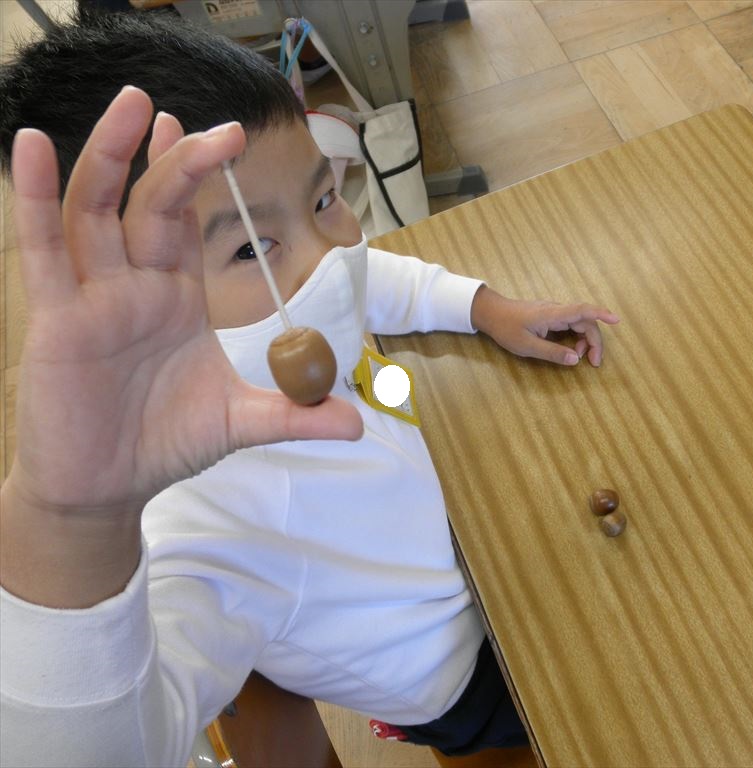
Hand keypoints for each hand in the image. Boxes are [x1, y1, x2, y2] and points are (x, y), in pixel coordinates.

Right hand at [1, 87, 362, 605]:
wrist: (109, 487)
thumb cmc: (166, 444)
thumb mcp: (241, 421)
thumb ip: (296, 414)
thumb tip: (359, 424)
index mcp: (176, 296)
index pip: (185, 219)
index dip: (198, 174)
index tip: (224, 134)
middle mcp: (134, 284)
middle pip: (149, 202)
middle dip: (173, 158)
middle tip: (193, 115)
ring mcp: (92, 296)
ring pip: (96, 209)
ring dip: (110, 155)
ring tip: (131, 105)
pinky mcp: (56, 318)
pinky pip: (42, 249)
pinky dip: (36, 197)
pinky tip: (32, 147)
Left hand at [470, 286, 619, 366]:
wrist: (491, 313)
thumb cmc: (506, 328)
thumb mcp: (527, 346)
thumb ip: (552, 353)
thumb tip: (575, 359)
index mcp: (552, 314)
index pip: (582, 310)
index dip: (601, 314)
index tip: (616, 320)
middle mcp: (557, 310)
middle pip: (585, 321)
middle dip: (594, 341)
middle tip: (594, 363)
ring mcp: (555, 312)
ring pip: (580, 323)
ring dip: (586, 340)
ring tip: (580, 357)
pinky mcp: (552, 316)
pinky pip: (572, 324)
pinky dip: (577, 337)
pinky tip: (573, 349)